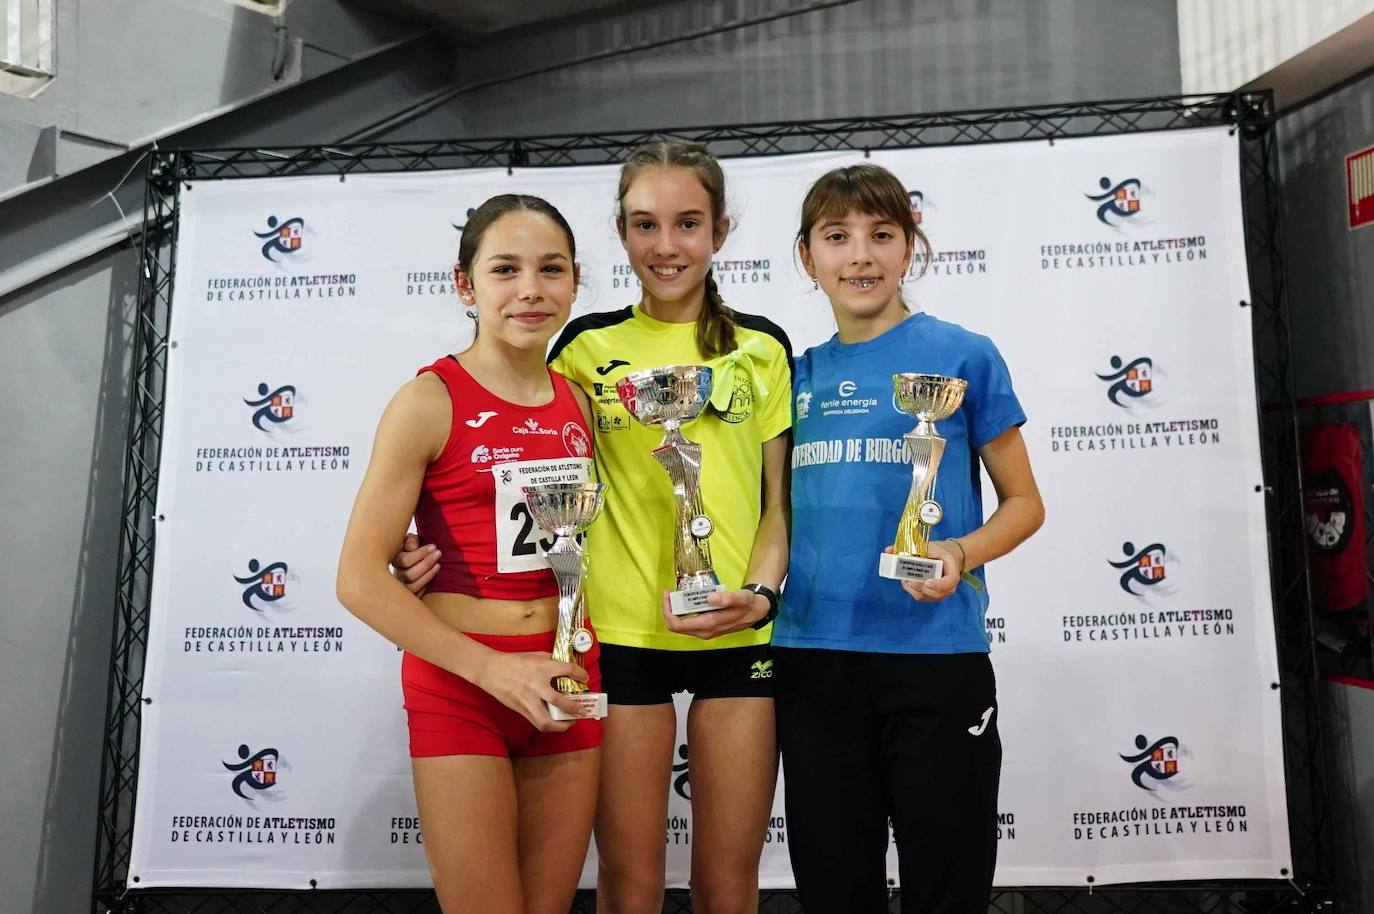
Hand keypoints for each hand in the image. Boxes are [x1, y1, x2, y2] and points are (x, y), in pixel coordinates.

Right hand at [392, 533, 440, 595]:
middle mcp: (395, 576)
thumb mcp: (411, 542)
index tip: (433, 546)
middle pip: (409, 574)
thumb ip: (410, 541)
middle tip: (438, 553)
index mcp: (393, 560)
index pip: (404, 560)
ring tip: (438, 564)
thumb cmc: (414, 551)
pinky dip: (427, 584)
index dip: (420, 553)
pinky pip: (417, 594)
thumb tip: (412, 547)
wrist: (417, 563)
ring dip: (428, 574)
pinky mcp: (409, 595)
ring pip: (413, 586)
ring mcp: (401, 587)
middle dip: (426, 563)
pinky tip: (435, 574)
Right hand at [472, 651, 592, 731]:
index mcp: (541, 668)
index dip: (580, 674)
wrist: (491, 671)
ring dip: (561, 725)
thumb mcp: (535, 655)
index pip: (567, 670)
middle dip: (574, 708)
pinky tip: (556, 723)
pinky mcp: (521, 710)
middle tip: (583, 711)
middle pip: (559, 701)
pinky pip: (537, 722)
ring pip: (546, 721)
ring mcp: (528, 700)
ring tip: (570, 723)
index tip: (585, 678)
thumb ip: (551, 660)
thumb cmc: (514, 661)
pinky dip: (549, 725)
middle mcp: (536, 685)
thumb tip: (566, 666)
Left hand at [662, 588, 768, 639]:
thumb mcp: (742, 598)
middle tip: (669, 593)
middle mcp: (705, 631)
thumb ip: (728, 598)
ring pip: (681, 627)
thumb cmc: (748, 604)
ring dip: (674, 612)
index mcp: (710, 624)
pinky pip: (687, 624)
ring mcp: (705, 631)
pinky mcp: (706, 628)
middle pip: (676, 627)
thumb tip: (710, 597)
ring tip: (674, 595)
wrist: (756, 612)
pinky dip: (681, 614)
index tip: (668, 594)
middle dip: (668, 610)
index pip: (679, 625)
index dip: (668, 611)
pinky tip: (685, 601)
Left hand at [887, 540, 962, 602]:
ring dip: (913, 588)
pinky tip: (906, 582)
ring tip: (904, 579)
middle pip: (935, 593)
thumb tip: (888, 550)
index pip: (949, 582)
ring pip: (925, 596)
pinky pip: (921, 597)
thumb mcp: (929, 546)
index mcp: (952, 571)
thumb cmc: (940, 551)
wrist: (949, 558)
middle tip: (908, 579)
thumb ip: (910, 547)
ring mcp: (941, 593)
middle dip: (919, 587)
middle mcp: (949, 586)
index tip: (928, 582)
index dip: (939, 585)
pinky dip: (912, 590)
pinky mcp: (932, 596)